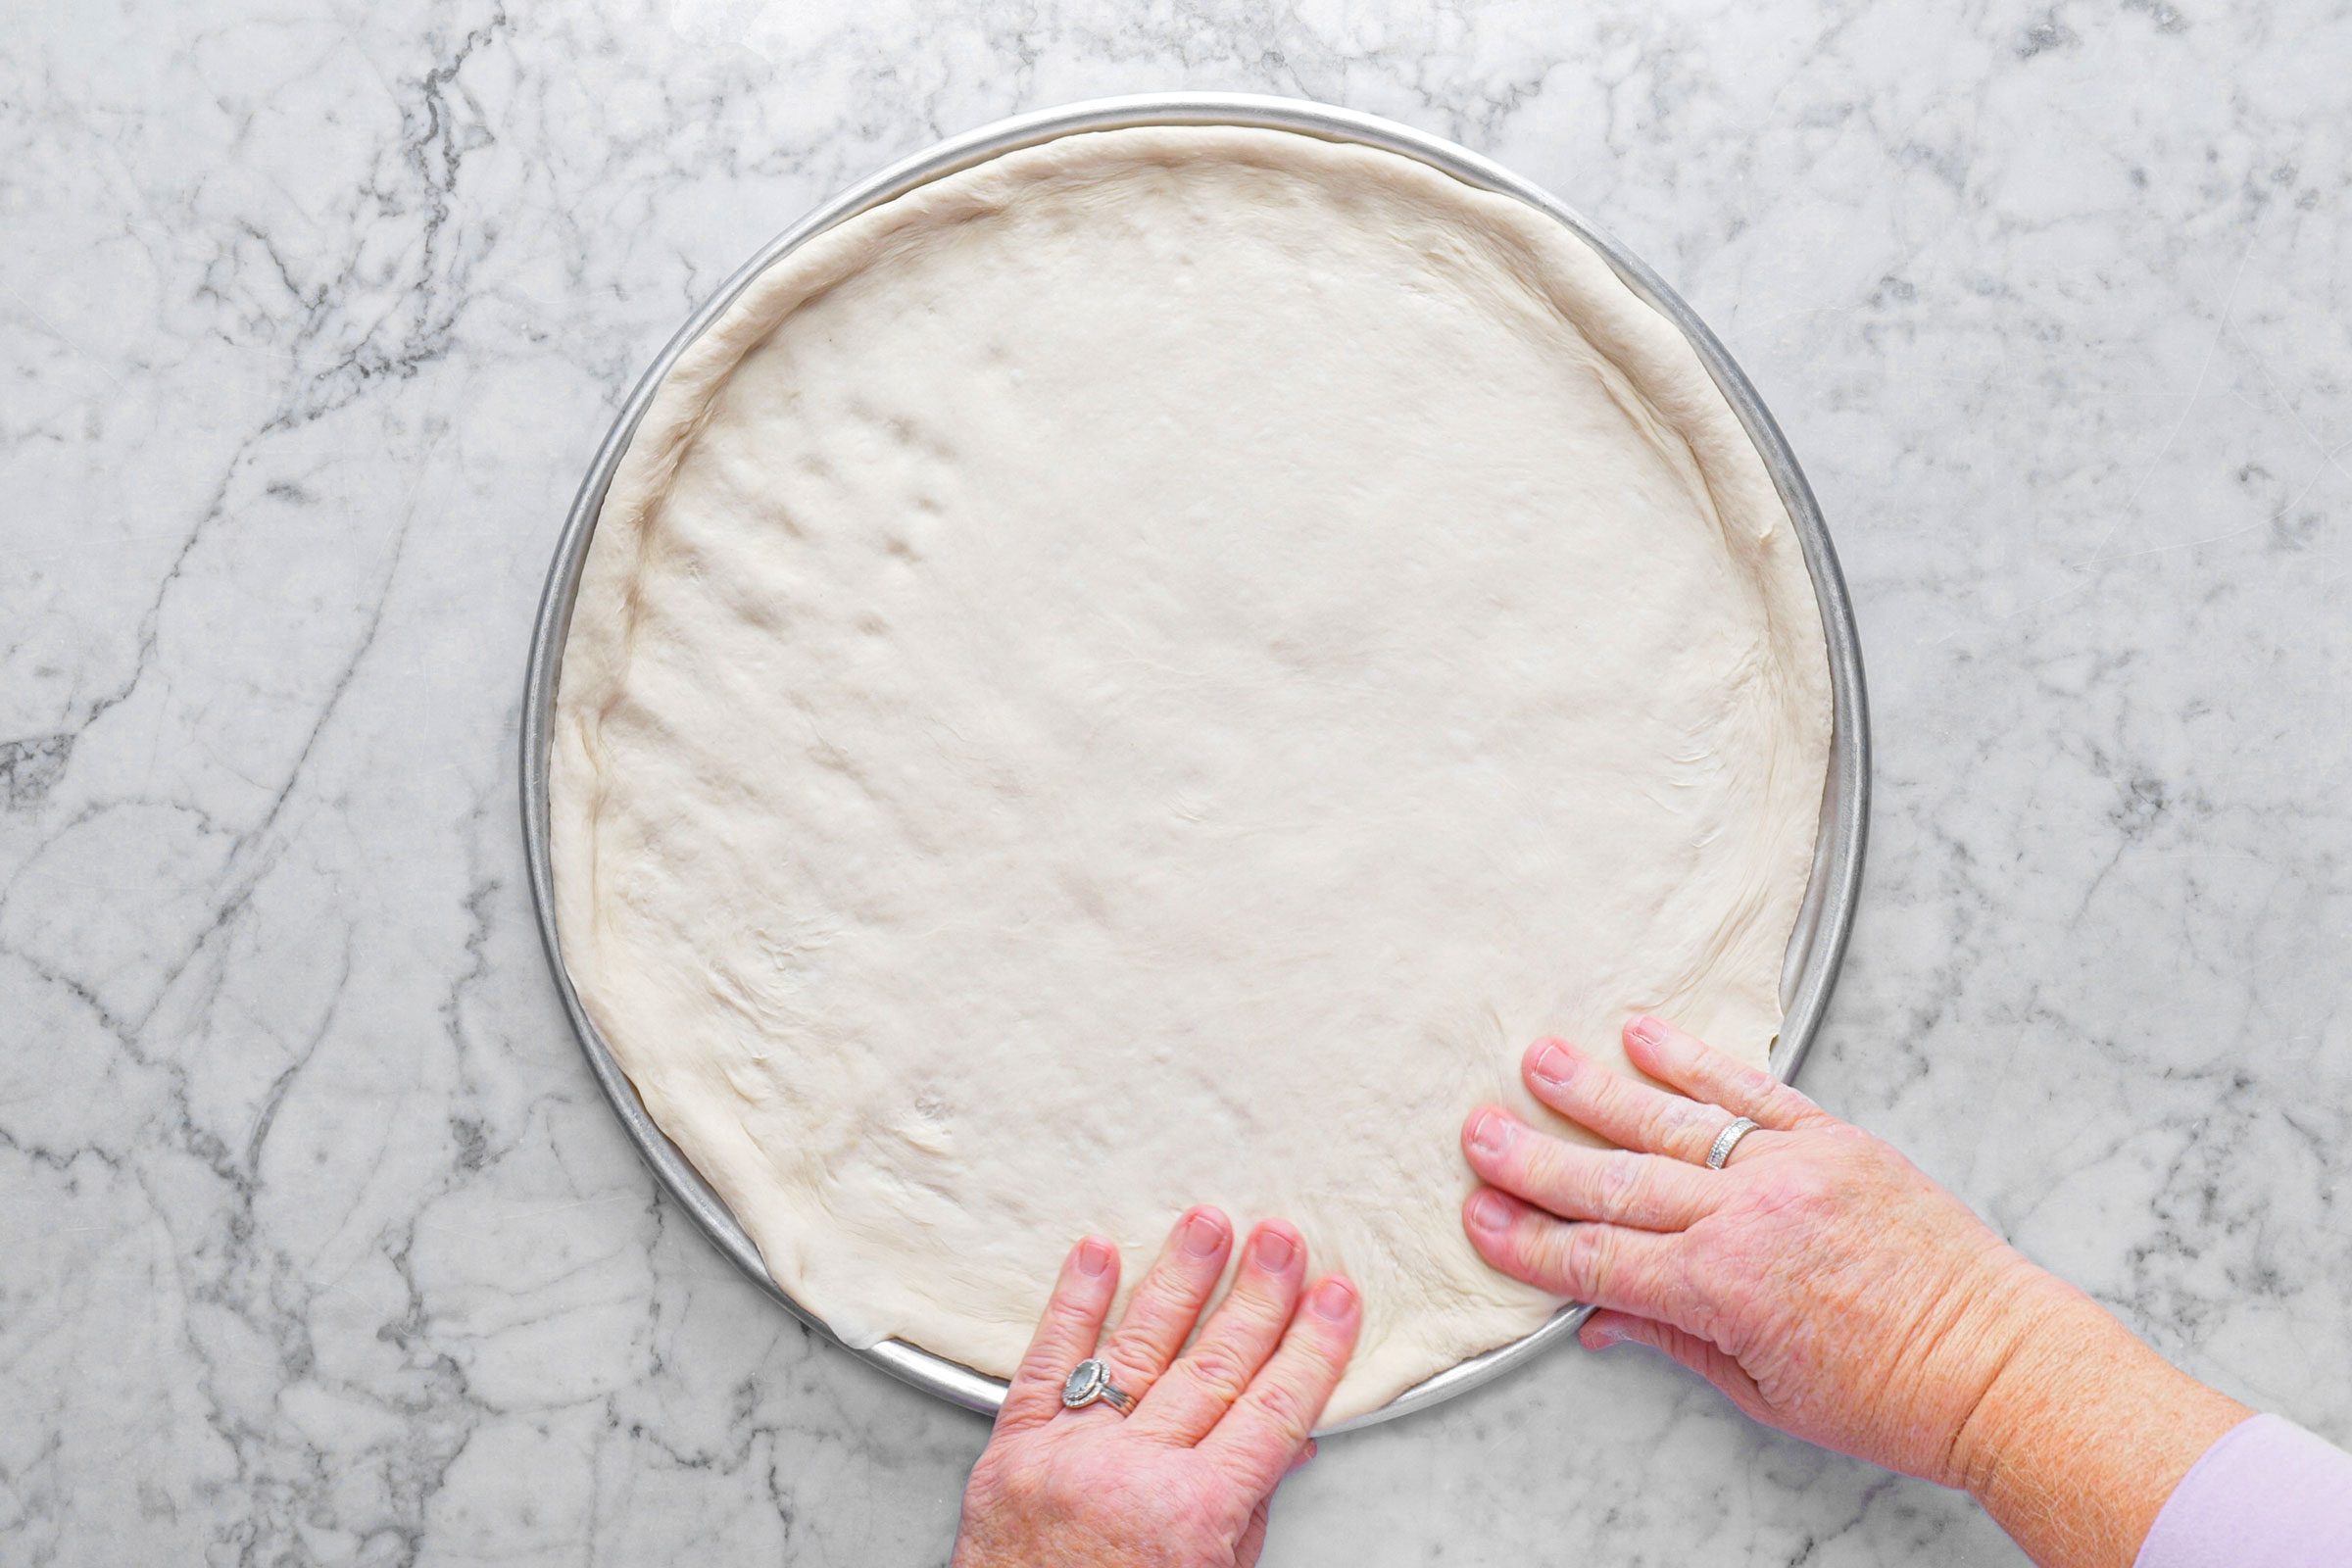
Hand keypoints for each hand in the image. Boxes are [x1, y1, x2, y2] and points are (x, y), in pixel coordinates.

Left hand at [952, 1208, 1361, 1567]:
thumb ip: (1246, 1515)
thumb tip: (1287, 1443)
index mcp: (1192, 1516)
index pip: (1273, 1412)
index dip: (1313, 1350)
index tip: (1339, 1297)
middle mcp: (1131, 1474)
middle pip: (1212, 1367)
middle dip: (1257, 1298)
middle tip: (1284, 1238)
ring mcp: (1067, 1456)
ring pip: (1135, 1349)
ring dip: (1178, 1280)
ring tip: (1208, 1223)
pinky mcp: (1009, 1451)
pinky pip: (1044, 1366)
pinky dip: (1071, 1307)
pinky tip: (1095, 1254)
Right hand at [1457, 1015, 2069, 1484]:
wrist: (2000, 1364)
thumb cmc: (1894, 1394)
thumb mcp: (1765, 1393)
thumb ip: (1673, 1339)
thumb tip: (1598, 1318)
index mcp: (1726, 1291)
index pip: (1599, 1260)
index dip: (1530, 1242)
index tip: (1480, 1220)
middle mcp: (1751, 1218)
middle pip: (1615, 1182)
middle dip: (1535, 1160)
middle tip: (1478, 1134)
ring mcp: (1792, 1169)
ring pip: (1670, 1121)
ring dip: (1594, 1091)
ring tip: (1537, 1060)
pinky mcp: (1834, 1140)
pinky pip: (1749, 1092)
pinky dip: (1693, 1060)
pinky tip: (1643, 1036)